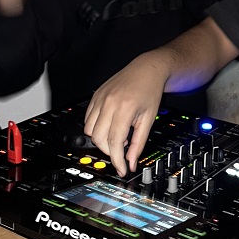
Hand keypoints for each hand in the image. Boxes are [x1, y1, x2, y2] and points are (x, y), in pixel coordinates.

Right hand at [84, 52, 170, 176]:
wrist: (147, 69)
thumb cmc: (150, 90)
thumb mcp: (148, 119)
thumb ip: (139, 143)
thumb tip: (131, 163)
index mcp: (124, 108)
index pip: (114, 142)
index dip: (117, 160)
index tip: (122, 169)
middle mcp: (109, 102)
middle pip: (98, 138)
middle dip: (109, 150)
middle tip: (122, 149)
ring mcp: (100, 98)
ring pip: (89, 130)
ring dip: (100, 139)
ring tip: (117, 134)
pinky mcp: (95, 95)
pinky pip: (87, 118)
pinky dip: (95, 126)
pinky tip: (110, 124)